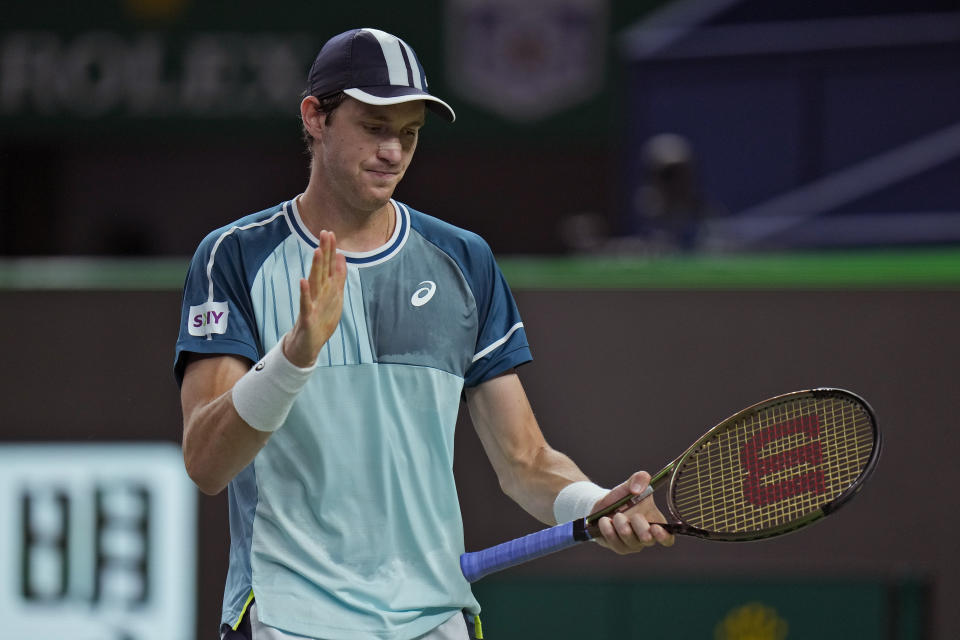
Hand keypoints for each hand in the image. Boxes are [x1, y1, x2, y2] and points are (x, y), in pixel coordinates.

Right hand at [283, 231, 346, 366]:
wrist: (306, 346)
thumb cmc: (320, 320)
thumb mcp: (334, 297)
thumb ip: (337, 277)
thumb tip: (340, 256)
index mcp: (325, 289)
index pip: (329, 266)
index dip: (330, 251)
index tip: (330, 232)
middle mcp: (318, 294)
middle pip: (322, 270)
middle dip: (324, 252)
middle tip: (324, 233)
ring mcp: (312, 304)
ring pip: (315, 283)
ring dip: (316, 267)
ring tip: (317, 250)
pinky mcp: (307, 317)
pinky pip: (306, 304)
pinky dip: (305, 293)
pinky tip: (302, 281)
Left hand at [591, 471, 674, 553]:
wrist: (603, 504)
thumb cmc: (624, 496)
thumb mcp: (633, 483)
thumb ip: (640, 479)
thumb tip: (637, 489)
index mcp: (656, 524)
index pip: (667, 538)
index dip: (664, 536)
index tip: (656, 528)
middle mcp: (645, 537)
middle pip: (648, 540)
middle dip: (640, 528)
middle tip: (634, 517)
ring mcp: (631, 544)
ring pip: (629, 541)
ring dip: (622, 526)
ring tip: (617, 514)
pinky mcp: (617, 546)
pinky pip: (614, 542)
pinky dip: (608, 530)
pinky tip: (604, 520)